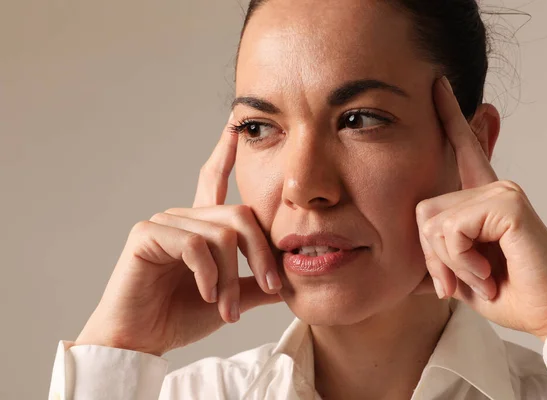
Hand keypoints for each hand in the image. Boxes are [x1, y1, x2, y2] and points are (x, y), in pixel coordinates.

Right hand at [75, 115, 282, 355]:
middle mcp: (183, 217)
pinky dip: (208, 275)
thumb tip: (291, 279)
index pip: (213, 180)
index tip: (233, 126)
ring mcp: (164, 222)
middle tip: (271, 287)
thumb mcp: (230, 298)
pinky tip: (205, 295)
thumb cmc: (179, 316)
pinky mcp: (147, 234)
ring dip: (232, 278)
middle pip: (240, 216)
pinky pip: (195, 244)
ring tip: (228, 309)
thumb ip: (257, 285)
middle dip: (261, 255)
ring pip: (222, 235)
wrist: (142, 341)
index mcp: (200, 226)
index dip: (224, 153)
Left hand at [412, 77, 546, 340]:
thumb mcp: (460, 275)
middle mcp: (492, 188)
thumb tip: (405, 277)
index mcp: (482, 200)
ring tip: (478, 277)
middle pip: (423, 208)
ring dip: (448, 262)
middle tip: (456, 282)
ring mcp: (501, 191)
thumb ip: (435, 262)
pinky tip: (486, 272)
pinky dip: (460, 261)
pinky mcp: (507, 202)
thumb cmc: (511, 293)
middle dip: (431, 255)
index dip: (449, 118)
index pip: (462, 151)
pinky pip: (451, 229)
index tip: (437, 85)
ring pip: (433, 222)